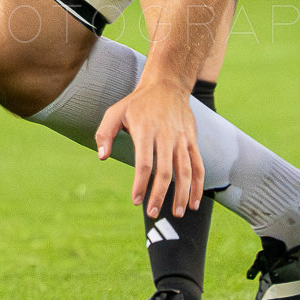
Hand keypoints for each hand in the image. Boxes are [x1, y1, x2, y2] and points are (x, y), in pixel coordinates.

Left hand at [96, 77, 203, 219]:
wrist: (167, 85)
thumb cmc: (137, 103)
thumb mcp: (115, 112)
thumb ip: (104, 134)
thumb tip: (102, 157)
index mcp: (145, 131)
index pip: (144, 163)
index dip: (140, 184)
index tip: (136, 201)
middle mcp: (165, 136)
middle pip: (165, 171)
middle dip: (159, 195)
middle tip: (152, 213)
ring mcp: (181, 139)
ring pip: (185, 171)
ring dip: (182, 194)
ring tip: (177, 214)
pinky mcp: (192, 140)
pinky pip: (198, 165)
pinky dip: (198, 185)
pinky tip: (194, 202)